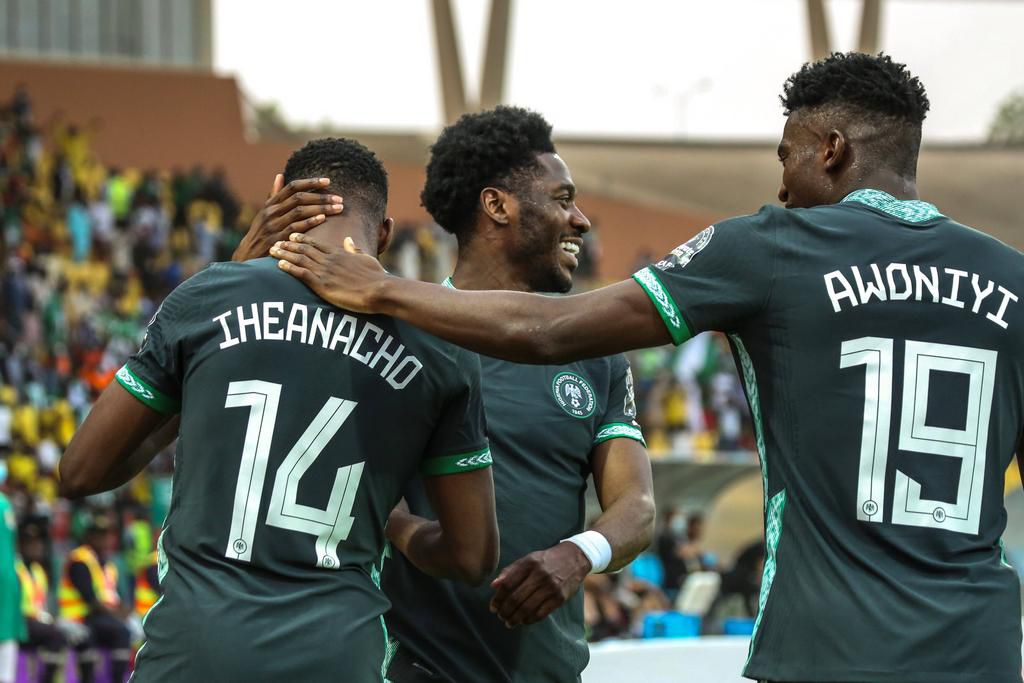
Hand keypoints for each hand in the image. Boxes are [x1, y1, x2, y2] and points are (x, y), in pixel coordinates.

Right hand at [232, 175, 343, 261]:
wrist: (247, 255)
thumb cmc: (261, 232)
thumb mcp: (265, 213)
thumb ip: (274, 195)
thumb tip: (280, 175)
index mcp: (271, 204)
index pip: (292, 187)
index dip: (310, 183)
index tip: (328, 181)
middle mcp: (272, 212)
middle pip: (299, 198)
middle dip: (321, 196)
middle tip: (339, 198)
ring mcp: (274, 225)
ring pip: (300, 211)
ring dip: (321, 208)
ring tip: (338, 208)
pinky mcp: (277, 238)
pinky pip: (296, 227)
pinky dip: (310, 221)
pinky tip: (324, 218)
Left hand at [271, 234, 389, 313]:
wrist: (380, 289)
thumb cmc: (376, 277)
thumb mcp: (366, 258)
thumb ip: (355, 249)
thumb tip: (348, 240)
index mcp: (340, 253)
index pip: (317, 243)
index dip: (303, 239)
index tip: (292, 235)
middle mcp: (330, 259)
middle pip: (304, 249)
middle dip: (289, 244)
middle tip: (276, 241)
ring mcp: (325, 271)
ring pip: (300, 258)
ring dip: (285, 254)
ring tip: (272, 251)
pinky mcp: (322, 284)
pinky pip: (301, 273)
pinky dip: (289, 268)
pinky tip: (279, 265)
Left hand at [489, 542, 590, 627]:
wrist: (574, 558)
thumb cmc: (546, 560)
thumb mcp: (528, 559)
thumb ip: (510, 571)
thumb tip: (493, 585)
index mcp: (529, 563)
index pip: (508, 584)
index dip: (498, 598)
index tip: (493, 607)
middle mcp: (540, 575)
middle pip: (516, 598)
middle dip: (505, 611)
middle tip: (500, 617)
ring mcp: (551, 587)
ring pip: (527, 608)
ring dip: (515, 618)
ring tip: (509, 622)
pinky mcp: (560, 598)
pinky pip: (541, 613)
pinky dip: (529, 620)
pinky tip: (524, 621)